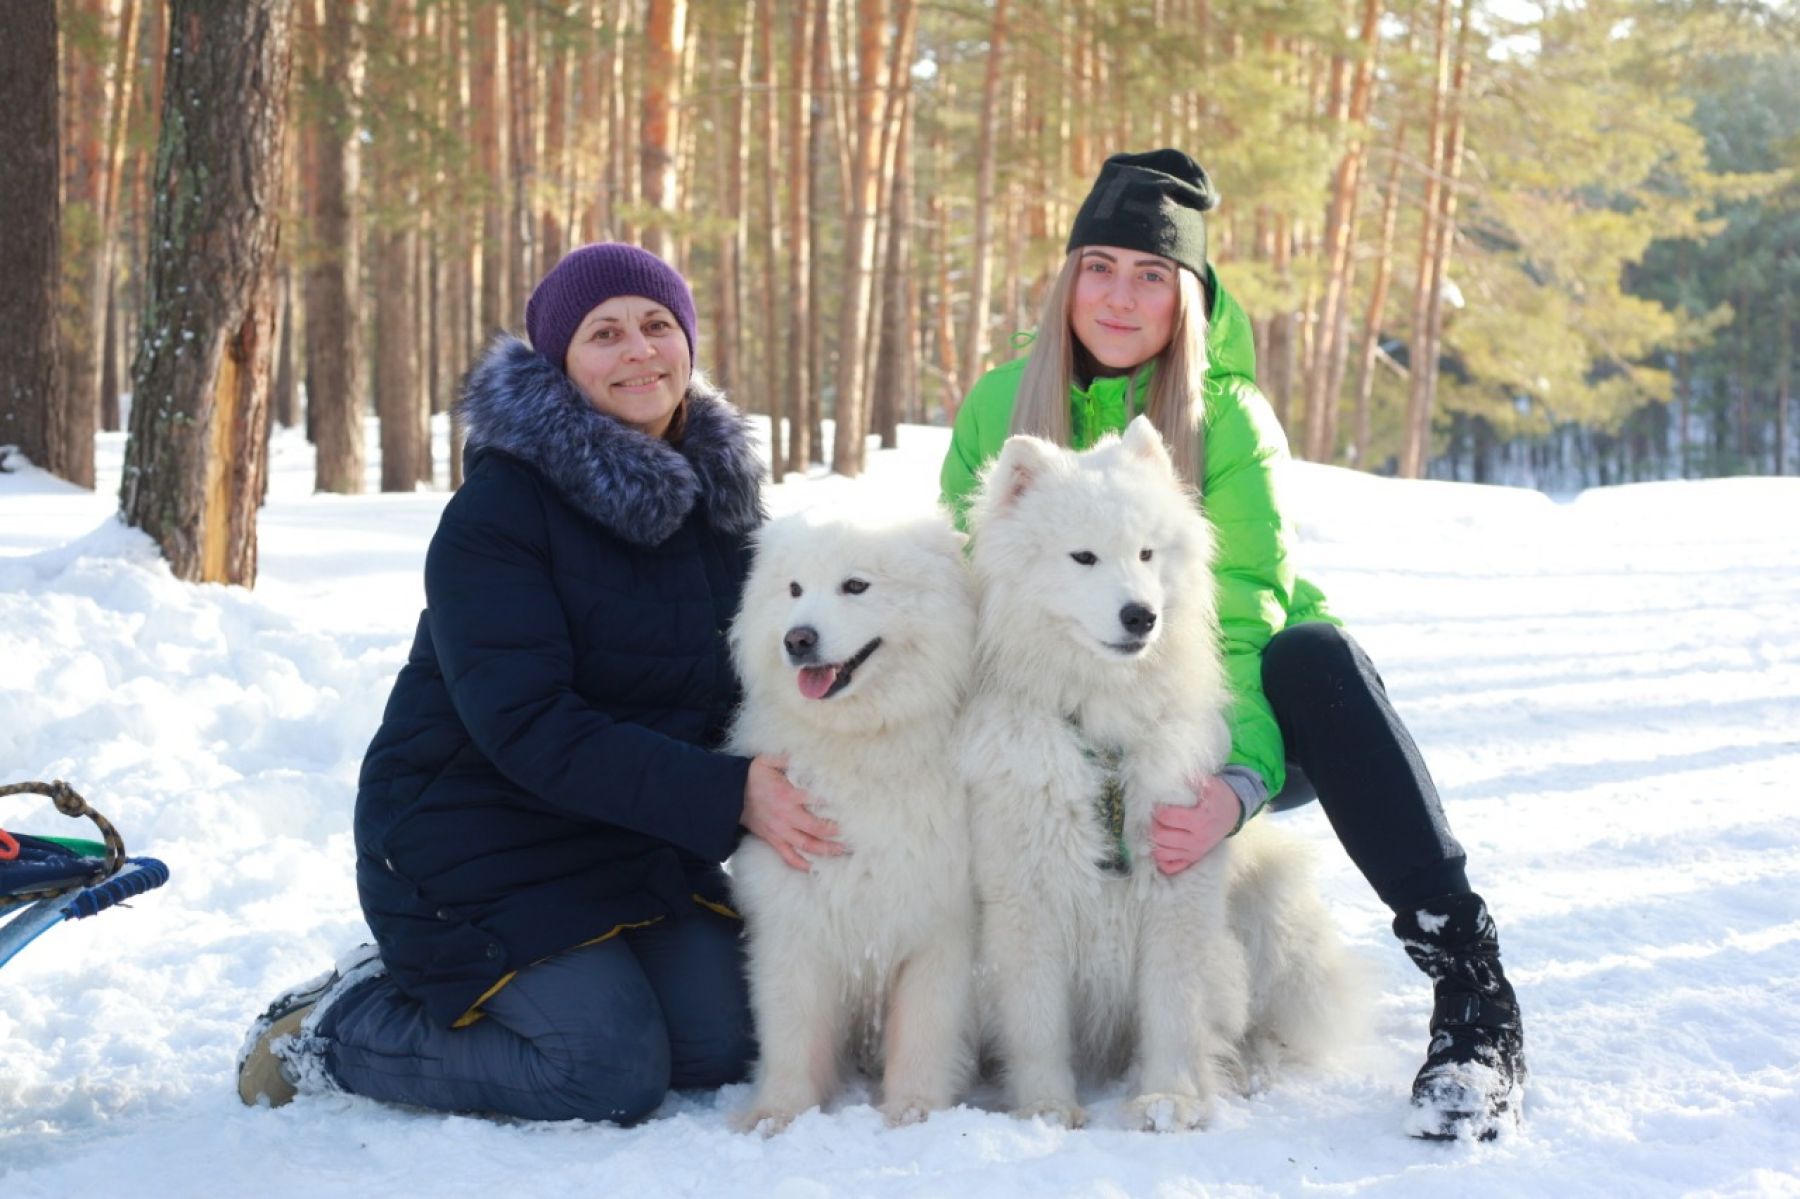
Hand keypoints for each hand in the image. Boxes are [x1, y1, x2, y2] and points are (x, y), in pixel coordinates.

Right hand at [741, 754, 845, 870]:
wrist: (729, 794)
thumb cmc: (753, 775)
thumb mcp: (768, 760)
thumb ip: (788, 758)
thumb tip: (809, 753)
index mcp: (787, 794)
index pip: (816, 800)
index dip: (834, 803)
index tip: (852, 806)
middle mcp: (786, 815)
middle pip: (816, 828)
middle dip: (836, 833)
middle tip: (854, 834)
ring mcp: (779, 830)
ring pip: (806, 845)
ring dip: (826, 850)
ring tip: (843, 852)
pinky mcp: (773, 839)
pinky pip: (788, 856)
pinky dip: (801, 864)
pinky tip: (815, 868)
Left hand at [1150, 775, 1239, 875]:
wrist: (1233, 813)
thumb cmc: (1218, 796)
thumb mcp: (1210, 783)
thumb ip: (1191, 779)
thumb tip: (1169, 774)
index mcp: (1200, 820)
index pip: (1167, 818)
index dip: (1157, 810)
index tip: (1156, 804)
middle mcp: (1197, 840)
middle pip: (1161, 837)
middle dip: (1152, 825)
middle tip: (1151, 817)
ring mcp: (1194, 852)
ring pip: (1162, 853)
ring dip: (1153, 841)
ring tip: (1153, 829)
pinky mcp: (1193, 859)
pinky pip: (1171, 867)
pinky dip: (1161, 858)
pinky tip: (1159, 846)